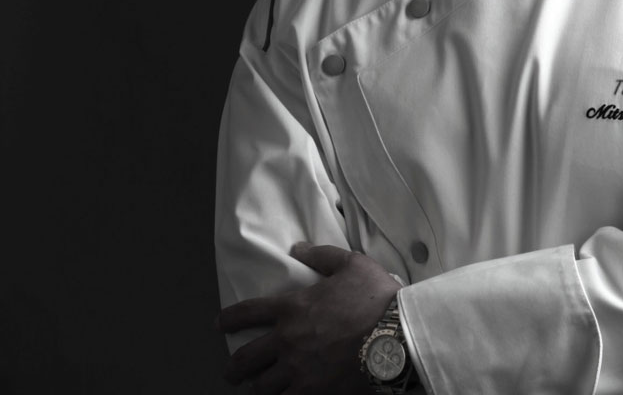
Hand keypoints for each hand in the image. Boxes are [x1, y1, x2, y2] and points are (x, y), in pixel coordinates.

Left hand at [218, 242, 401, 394]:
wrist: (396, 332)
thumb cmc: (375, 295)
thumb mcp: (351, 263)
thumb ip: (321, 255)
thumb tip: (298, 248)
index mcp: (293, 307)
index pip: (248, 312)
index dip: (228, 319)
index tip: (220, 325)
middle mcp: (288, 340)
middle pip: (245, 359)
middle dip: (233, 368)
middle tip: (231, 372)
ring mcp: (298, 369)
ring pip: (261, 387)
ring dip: (255, 388)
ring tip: (255, 389)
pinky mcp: (313, 392)